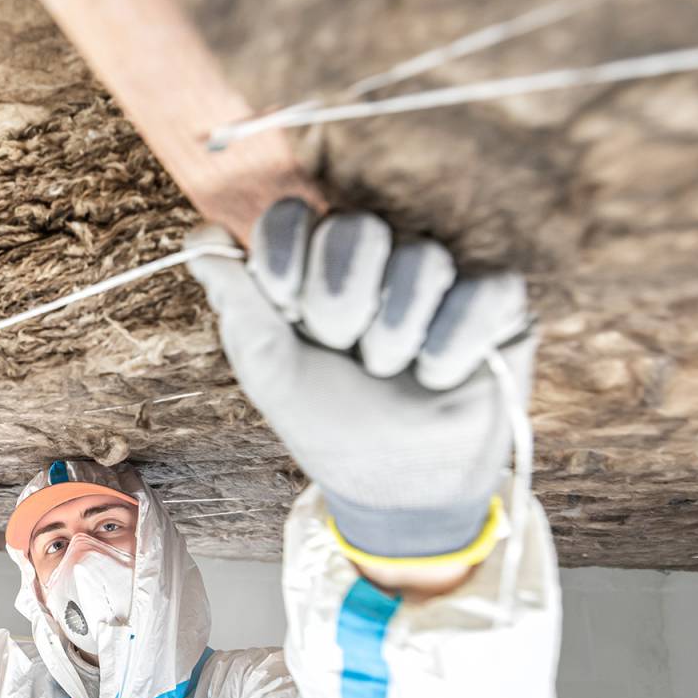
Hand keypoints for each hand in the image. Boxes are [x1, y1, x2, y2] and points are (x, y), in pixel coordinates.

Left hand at [185, 199, 534, 571]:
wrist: (391, 483)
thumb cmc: (325, 420)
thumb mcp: (267, 364)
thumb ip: (236, 296)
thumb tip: (201, 231)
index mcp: (313, 265)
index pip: (293, 214)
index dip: (284, 259)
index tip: (283, 310)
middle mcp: (376, 259)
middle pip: (357, 229)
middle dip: (338, 305)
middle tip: (342, 349)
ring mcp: (438, 276)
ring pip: (423, 259)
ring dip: (394, 336)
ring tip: (390, 372)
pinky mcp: (497, 303)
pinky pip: (484, 289)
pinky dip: (452, 346)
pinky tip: (439, 378)